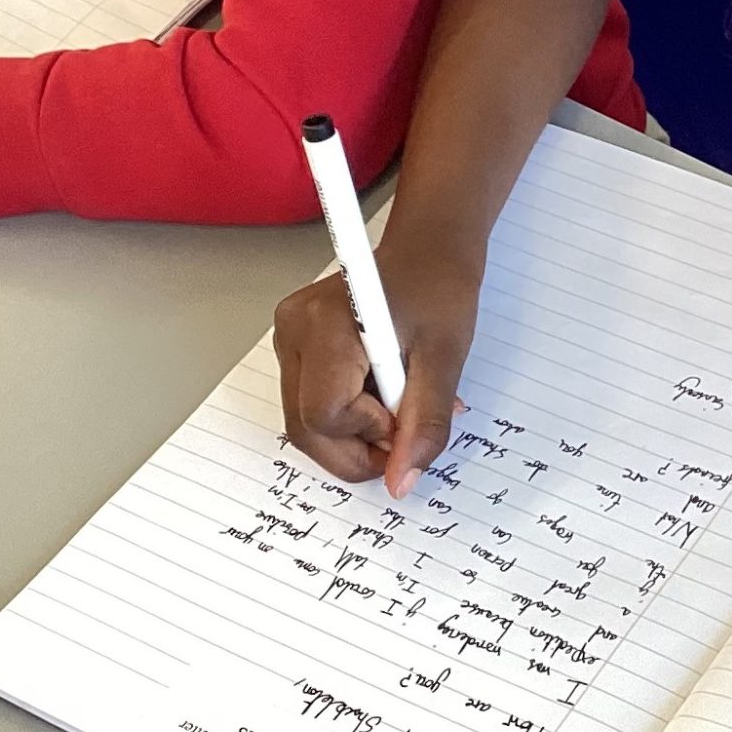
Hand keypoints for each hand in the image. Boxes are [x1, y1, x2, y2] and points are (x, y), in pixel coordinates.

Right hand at [273, 240, 480, 497]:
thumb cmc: (439, 288)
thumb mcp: (445, 358)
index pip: (325, 414)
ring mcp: (287, 339)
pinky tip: (380, 394)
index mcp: (325, 323)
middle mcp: (292, 330)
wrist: (428, 251)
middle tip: (405, 430)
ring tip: (398, 401)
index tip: (407, 414)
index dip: (370, 431)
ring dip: (355, 433)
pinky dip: (348, 417)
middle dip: (358, 447)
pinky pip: (310, 405)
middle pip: (306, 428)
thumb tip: (402, 481)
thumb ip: (425, 422)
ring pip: (306, 423)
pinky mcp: (294, 348)